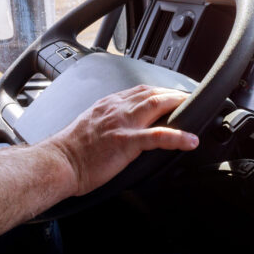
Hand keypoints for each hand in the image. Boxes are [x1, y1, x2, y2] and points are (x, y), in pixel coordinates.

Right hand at [47, 85, 198, 195]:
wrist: (58, 163)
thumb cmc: (72, 151)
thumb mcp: (92, 126)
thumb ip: (110, 120)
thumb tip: (126, 126)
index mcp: (109, 104)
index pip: (141, 90)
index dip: (161, 91)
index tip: (173, 95)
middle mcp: (117, 108)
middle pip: (153, 93)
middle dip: (175, 94)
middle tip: (192, 99)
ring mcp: (122, 124)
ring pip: (157, 105)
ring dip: (179, 105)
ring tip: (196, 110)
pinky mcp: (126, 142)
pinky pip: (157, 136)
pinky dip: (177, 136)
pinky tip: (191, 140)